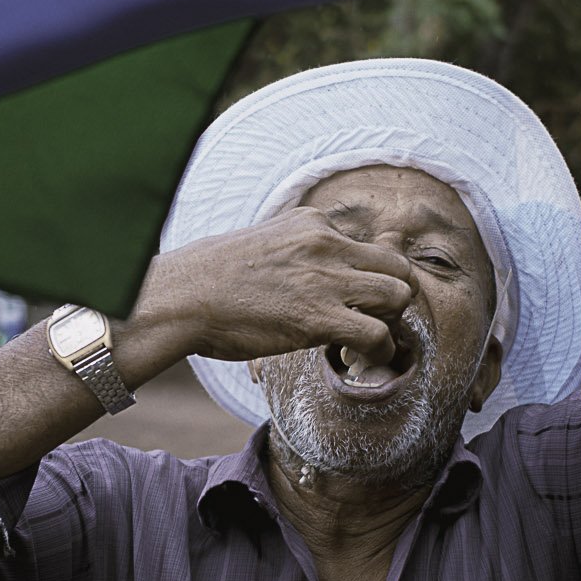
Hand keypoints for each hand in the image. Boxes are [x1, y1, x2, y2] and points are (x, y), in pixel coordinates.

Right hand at [129, 207, 419, 368]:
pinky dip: (378, 350)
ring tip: (365, 339)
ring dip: (390, 322)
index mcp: (312, 223)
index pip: (370, 246)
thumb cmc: (210, 278)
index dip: (368, 277)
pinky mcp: (318, 317)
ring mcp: (324, 279)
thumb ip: (295, 250)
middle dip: (392, 296)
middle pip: (397, 266)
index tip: (352, 301)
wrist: (180, 297)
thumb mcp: (261, 244)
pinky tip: (357, 357)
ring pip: (399, 295)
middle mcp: (325, 243)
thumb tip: (312, 273)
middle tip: (369, 320)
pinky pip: (378, 334)